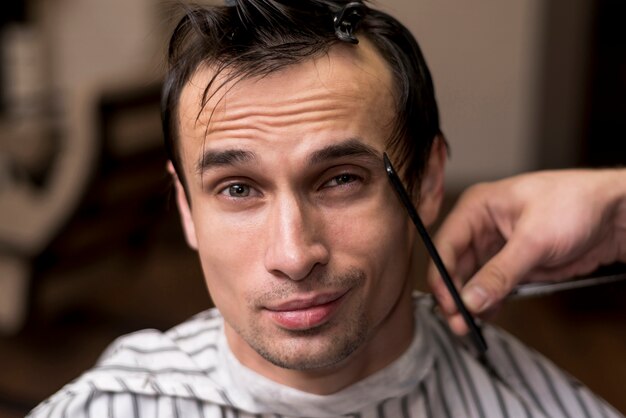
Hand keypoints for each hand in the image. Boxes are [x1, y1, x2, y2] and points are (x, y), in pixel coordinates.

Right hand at [427, 169, 625, 334]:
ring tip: (469, 325)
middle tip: (458, 322)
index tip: (448, 303)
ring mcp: (496, 247)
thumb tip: (471, 299)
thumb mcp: (534, 240)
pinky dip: (488, 303)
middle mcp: (481, 227)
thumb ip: (500, 272)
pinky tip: (487, 315)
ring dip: (469, 302)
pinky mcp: (512, 265)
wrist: (615, 214)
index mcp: (477, 208)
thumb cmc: (576, 204)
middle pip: (454, 265)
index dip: (442, 276)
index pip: (446, 244)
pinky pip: (491, 288)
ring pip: (470, 280)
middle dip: (454, 294)